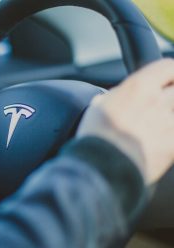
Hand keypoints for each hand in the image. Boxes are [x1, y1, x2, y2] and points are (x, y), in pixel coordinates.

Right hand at [77, 59, 173, 184]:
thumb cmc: (96, 137)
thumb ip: (113, 98)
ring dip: (168, 117)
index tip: (168, 77)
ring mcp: (169, 124)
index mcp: (138, 88)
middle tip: (162, 104)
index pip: (167, 67)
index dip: (170, 72)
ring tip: (156, 126)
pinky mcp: (173, 146)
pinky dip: (169, 137)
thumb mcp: (97, 108)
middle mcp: (158, 101)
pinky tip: (160, 143)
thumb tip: (113, 97)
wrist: (103, 166)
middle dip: (171, 95)